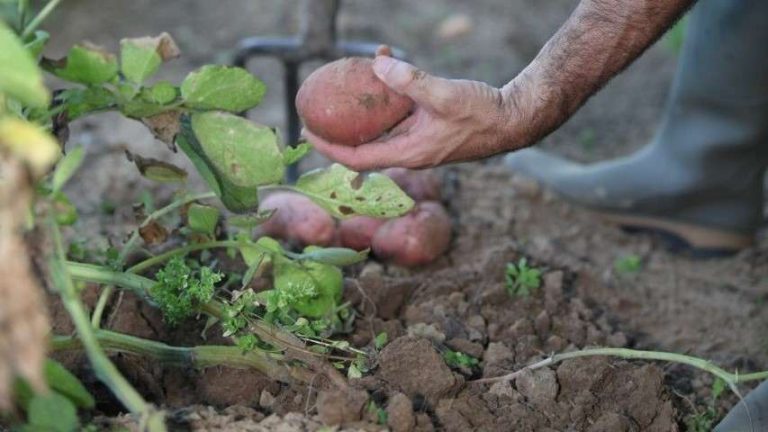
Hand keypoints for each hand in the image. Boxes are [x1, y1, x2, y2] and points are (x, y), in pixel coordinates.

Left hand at [302, 56, 537, 170]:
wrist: (512, 120)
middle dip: (337, 130)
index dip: (328, 147)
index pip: (356, 158)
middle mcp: (409, 150)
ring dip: (361, 108)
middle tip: (315, 110)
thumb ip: (410, 81)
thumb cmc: (482, 113)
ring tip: (342, 86)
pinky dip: (386, 94)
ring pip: (379, 127)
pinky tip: (384, 63)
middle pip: (362, 146)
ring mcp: (417, 140)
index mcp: (408, 153)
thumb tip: (378, 63)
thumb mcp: (444, 95)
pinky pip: (396, 114)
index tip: (306, 133)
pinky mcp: (426, 127)